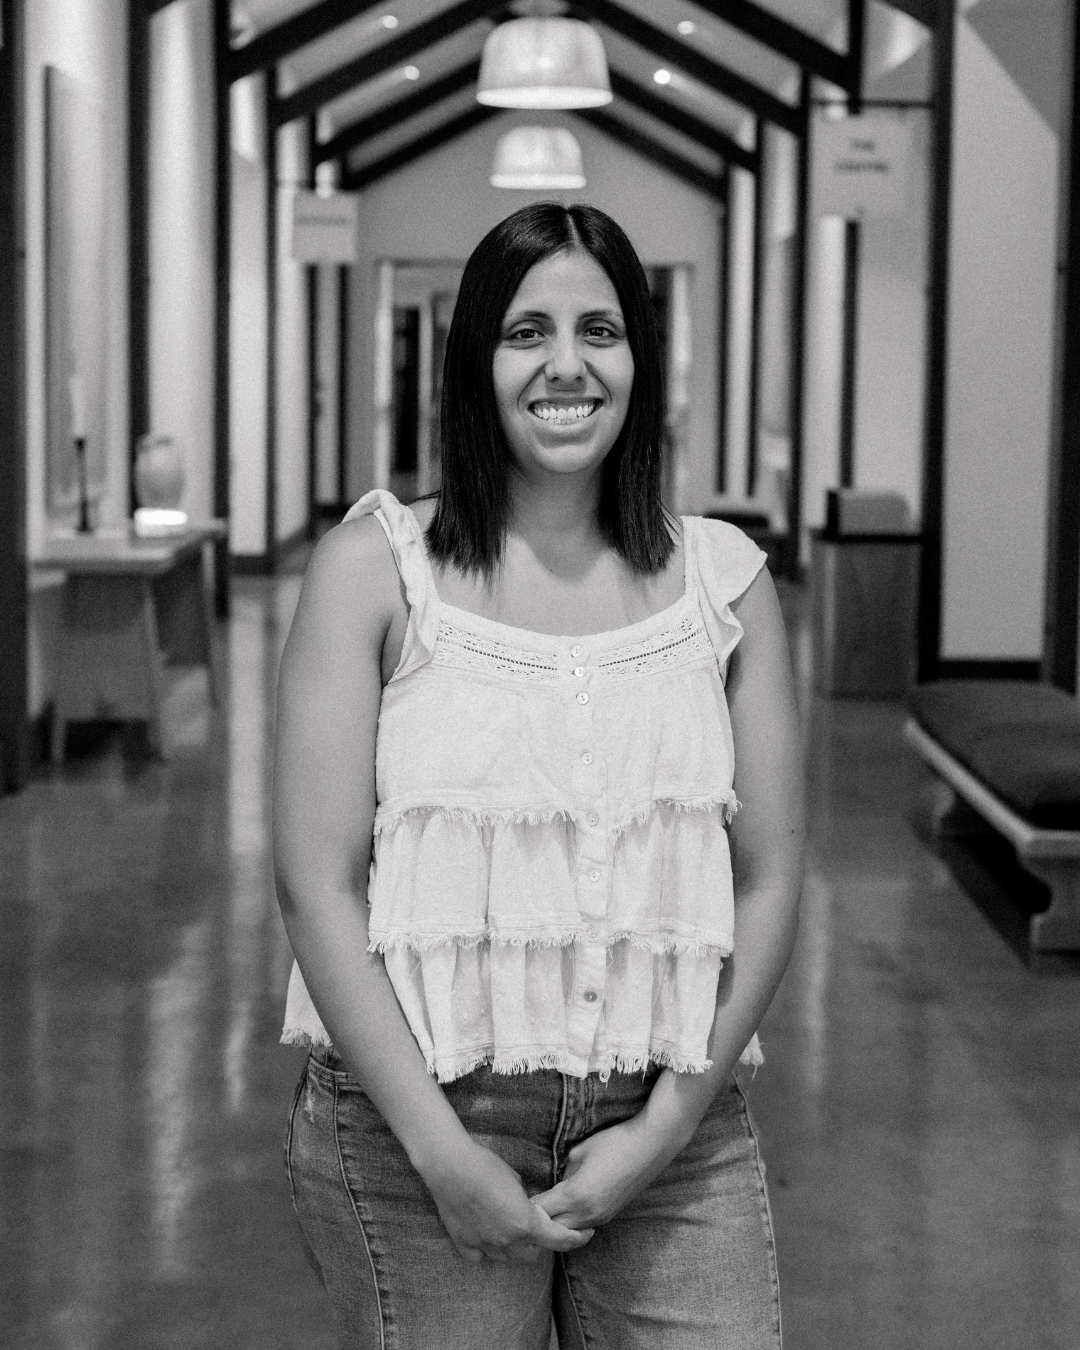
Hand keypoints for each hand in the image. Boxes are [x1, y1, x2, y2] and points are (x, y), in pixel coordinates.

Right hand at [421, 1136, 593, 1263]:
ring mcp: (484, 1245)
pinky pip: (480, 1255)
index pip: (559, 1240)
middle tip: (535, 1226)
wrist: (450, 1166)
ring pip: (506, 1257)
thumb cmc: (485, 1165)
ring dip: (512, 1246)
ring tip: (507, 1226)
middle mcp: (507, 1241)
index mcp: (526, 1224)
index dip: (576, 1239)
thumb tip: (526, 1205)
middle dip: (537, 1243)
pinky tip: (484, 1232)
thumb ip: (526, 1200)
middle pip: (532, 1255)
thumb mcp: (516, 1179)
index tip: (584, 1234)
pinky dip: (485, 1248)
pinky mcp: (464, 1243)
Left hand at [531, 1115, 683, 1230]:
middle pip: (551, 1229)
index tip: (513, 1201)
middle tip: (523, 1212)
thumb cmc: (613, 1142)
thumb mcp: (580, 1151)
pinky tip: (564, 1212)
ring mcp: (600, 1217)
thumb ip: (564, 1170)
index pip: (540, 1210)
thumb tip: (556, 1180)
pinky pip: (583, 1227)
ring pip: (568, 1232)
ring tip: (541, 1215)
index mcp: (575, 1195)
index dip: (525, 1207)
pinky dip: (570, 1223)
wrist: (650, 1147)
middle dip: (536, 1222)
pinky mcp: (609, 1216)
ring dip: (554, 1225)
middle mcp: (586, 1214)